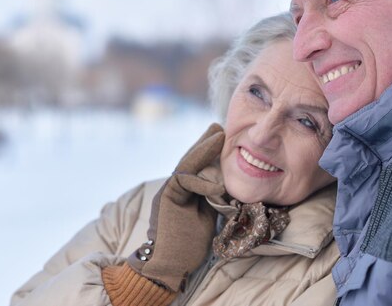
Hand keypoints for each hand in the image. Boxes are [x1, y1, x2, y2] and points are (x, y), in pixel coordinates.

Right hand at [127, 123, 224, 291]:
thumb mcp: (206, 216)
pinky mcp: (166, 198)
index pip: (197, 167)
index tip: (220, 136)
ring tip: (219, 136)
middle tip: (218, 126)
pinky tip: (218, 186)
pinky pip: (183, 181)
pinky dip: (202, 182)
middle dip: (204, 142)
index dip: (207, 152)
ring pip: (186, 165)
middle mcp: (174, 188)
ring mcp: (169, 192)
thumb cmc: (187, 246)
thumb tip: (224, 184)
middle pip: (190, 160)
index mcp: (185, 192)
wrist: (168, 266)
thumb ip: (211, 199)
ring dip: (203, 150)